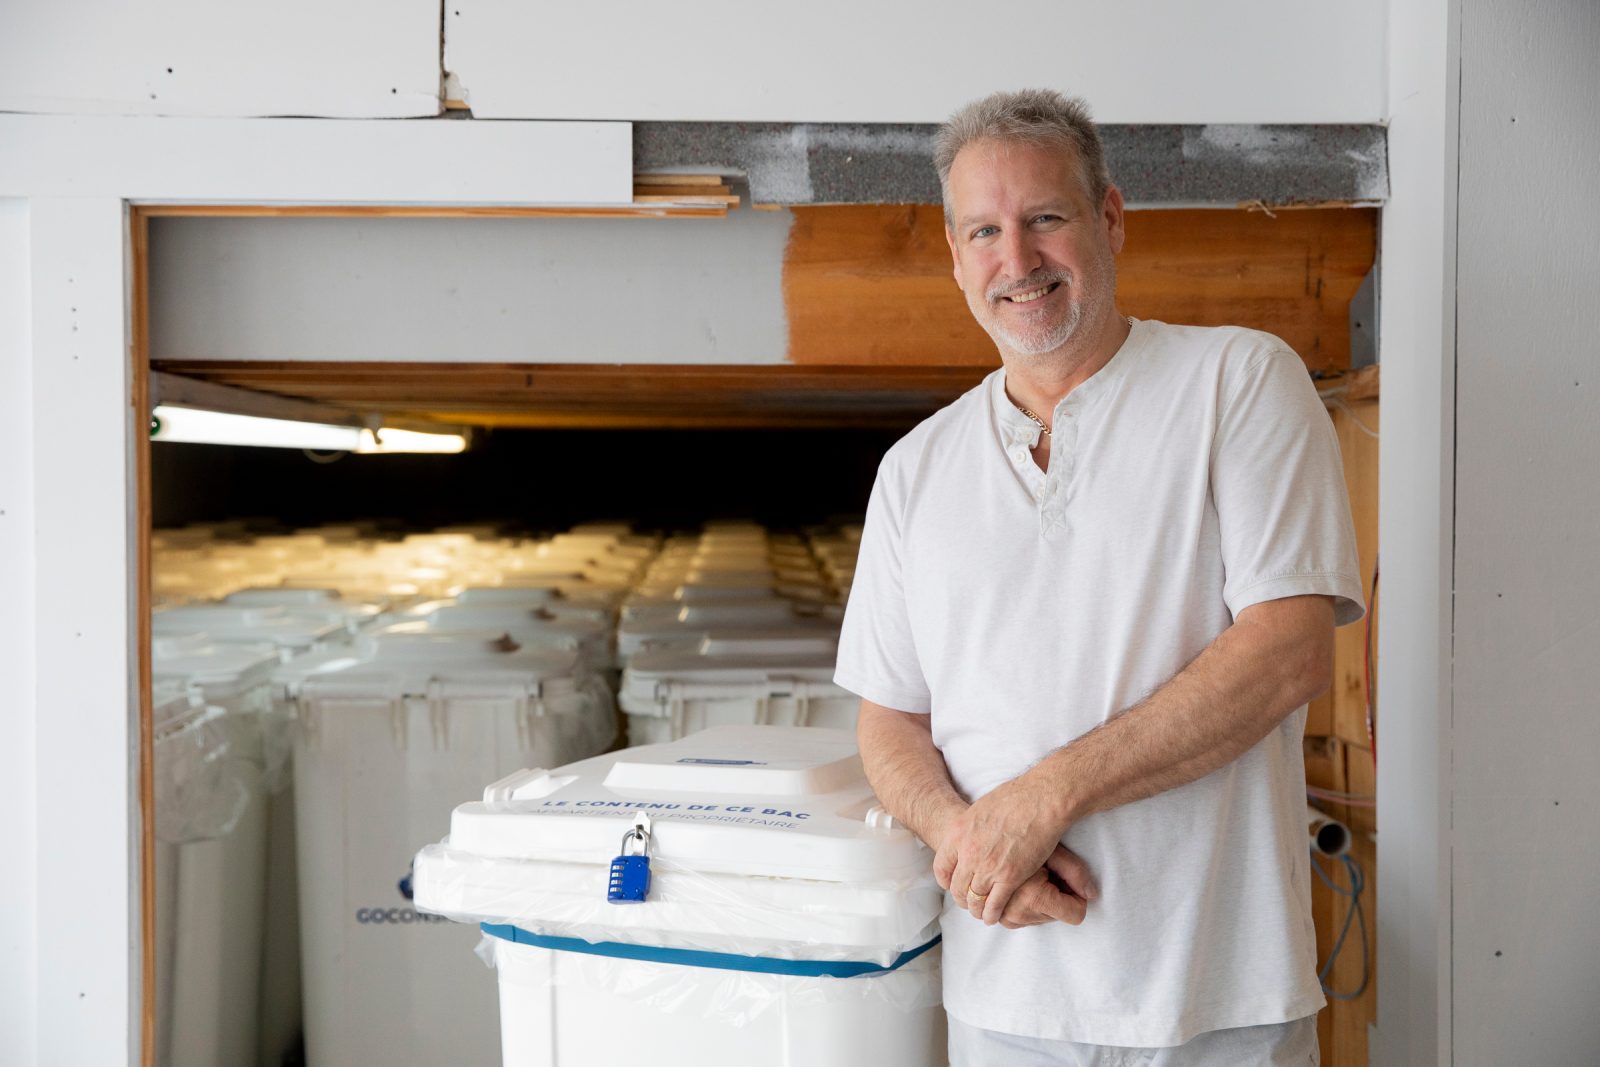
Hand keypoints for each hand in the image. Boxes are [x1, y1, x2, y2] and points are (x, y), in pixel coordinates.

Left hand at [933, 777, 1082, 923]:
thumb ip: (969, 830)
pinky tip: (993, 917)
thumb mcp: (978, 810)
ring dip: (976, 909)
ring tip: (980, 913)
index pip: (941, 868)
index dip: (947, 882)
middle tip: (969, 902)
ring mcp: (988, 867)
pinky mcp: (1009, 877)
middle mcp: (968, 853)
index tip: (953, 886)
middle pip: (957, 887)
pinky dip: (992, 914)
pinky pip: (994, 904)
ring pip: (974, 899)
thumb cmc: (1014, 799)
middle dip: (962, 898)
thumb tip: (968, 838)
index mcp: (957, 834)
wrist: (1038, 800)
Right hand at [997, 847, 1096, 928]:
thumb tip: (1093, 895)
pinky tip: (1021, 885)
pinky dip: (1029, 904)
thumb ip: (1076, 873)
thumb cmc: (1024, 840)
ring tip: (1031, 878)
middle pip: (1059, 916)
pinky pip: (1027, 917)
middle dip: (1057, 897)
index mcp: (1033, 898)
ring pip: (1043, 918)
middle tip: (1045, 874)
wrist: (989, 840)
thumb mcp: (1054, 852)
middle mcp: (1017, 914)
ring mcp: (1006, 918)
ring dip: (1043, 901)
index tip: (1067, 880)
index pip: (1075, 914)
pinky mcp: (999, 918)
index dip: (1076, 897)